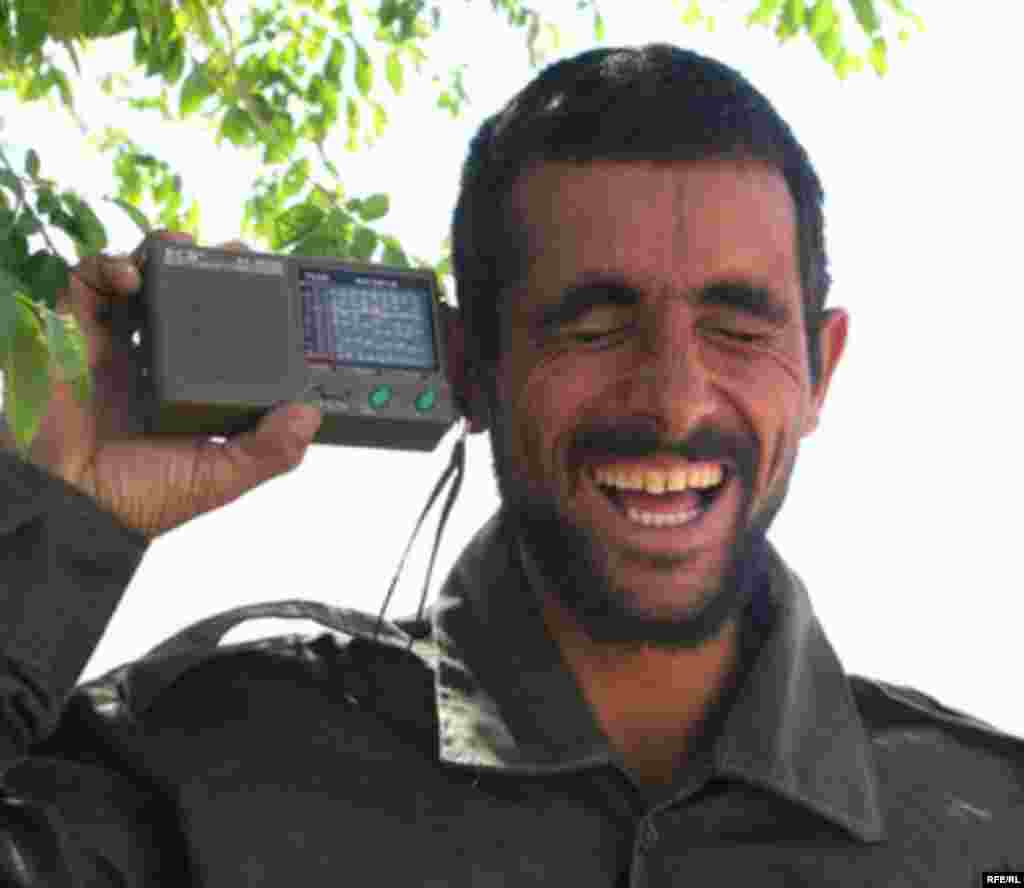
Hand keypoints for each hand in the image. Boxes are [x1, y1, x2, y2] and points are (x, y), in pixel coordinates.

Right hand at [1, 231, 321, 539]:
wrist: (79, 509)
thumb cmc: (146, 498)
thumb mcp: (223, 474)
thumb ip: (270, 450)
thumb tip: (310, 414)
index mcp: (195, 386)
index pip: (225, 332)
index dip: (247, 305)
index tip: (274, 284)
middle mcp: (159, 361)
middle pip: (184, 296)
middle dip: (207, 267)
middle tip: (234, 254)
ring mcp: (117, 347)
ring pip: (139, 279)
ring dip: (161, 255)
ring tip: (184, 246)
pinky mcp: (76, 339)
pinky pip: (86, 286)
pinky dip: (107, 268)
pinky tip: (131, 276)